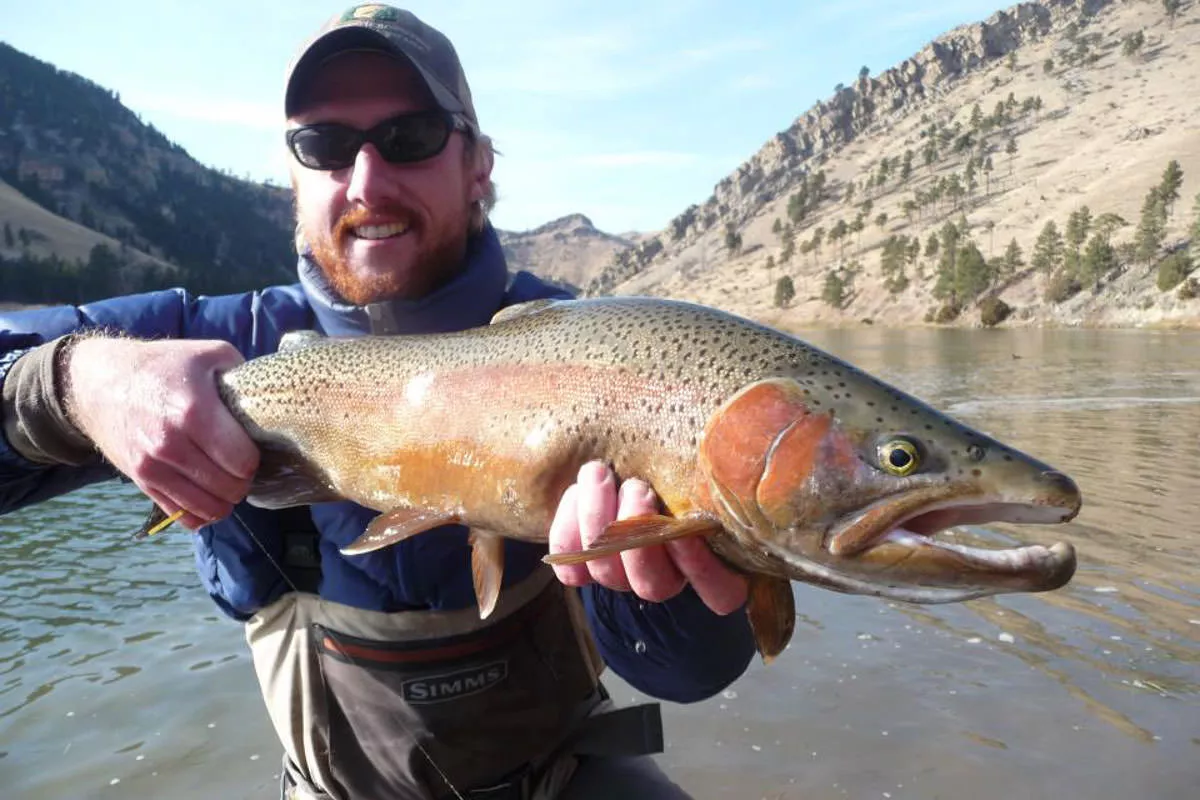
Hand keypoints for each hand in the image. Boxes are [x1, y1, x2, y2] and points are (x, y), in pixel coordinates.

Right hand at [65, 337, 258, 529]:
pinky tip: (207, 493)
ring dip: (226, 499)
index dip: (255, 458)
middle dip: (244, 480)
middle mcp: (171, 444)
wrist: (99, 382)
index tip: (252, 447)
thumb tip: (271, 396)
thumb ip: (244, 373)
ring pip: (209, 508)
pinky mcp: (142, 481)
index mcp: (193, 411)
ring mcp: (153, 467)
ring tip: (227, 479)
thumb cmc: (161, 366)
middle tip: (241, 464)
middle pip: (230, 487)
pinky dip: (202, 512)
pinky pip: (183, 516)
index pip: (242, 461)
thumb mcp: (208, 354)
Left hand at [547, 461, 747, 615]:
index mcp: (712, 565)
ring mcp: (622, 577)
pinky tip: (577, 491)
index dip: (702, 567)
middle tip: (639, 489)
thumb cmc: (672, 458)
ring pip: (607, 573)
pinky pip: (571, 568)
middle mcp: (667, 578)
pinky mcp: (585, 568)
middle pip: (653, 584)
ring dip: (599, 520)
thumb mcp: (695, 464)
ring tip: (600, 473)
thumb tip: (726, 434)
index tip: (690, 525)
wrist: (620, 465)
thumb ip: (707, 470)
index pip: (718, 591)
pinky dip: (568, 529)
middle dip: (640, 535)